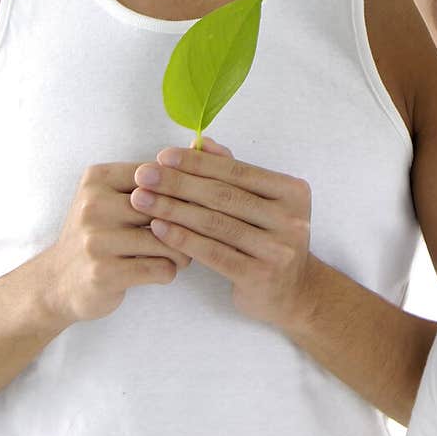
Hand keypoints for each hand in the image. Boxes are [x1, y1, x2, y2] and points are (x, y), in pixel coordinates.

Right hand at [40, 163, 192, 324]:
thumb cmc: (96, 235)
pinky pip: (159, 267)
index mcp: (97, 179)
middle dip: (187, 222)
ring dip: (182, 251)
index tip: (193, 203)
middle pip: (163, 206)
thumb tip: (200, 153)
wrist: (56, 282)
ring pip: (166, 239)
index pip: (157, 175)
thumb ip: (146, 181)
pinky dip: (169, 270)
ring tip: (183, 255)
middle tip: (196, 233)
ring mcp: (96, 240)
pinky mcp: (104, 272)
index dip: (182, 190)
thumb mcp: (109, 197)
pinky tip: (164, 270)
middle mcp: (94, 205)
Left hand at [130, 140, 314, 331]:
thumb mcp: (262, 202)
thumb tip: (202, 143)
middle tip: (144, 175)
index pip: (237, 171)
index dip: (198, 162)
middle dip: (178, 183)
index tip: (162, 156)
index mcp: (292, 192)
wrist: (295, 292)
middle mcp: (289, 218)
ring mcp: (276, 249)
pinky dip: (182, 238)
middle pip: (223, 196)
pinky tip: (158, 228)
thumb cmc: (269, 239)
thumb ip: (234, 172)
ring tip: (141, 199)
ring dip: (173, 208)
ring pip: (215, 223)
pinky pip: (213, 252)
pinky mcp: (259, 276)